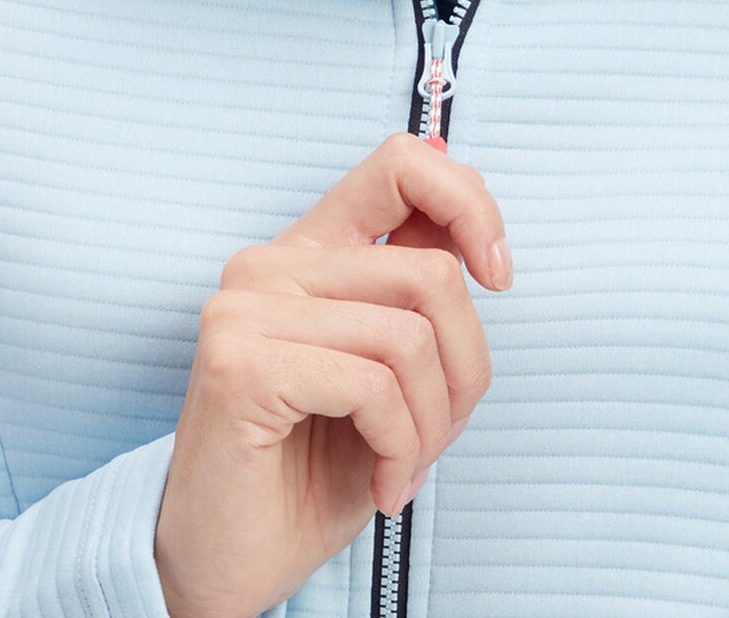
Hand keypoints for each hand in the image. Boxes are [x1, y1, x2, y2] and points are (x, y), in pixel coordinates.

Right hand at [153, 131, 512, 617]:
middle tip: (441, 431)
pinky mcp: (241, 361)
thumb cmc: (311, 471)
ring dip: (432, 422)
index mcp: (310, 251)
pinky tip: (380, 480)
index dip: (470, 204)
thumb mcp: (390, 369)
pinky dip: (400, 445)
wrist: (230, 565)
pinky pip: (373, 385)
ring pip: (410, 334)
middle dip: (466, 367)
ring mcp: (248, 307)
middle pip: (431, 271)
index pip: (401, 163)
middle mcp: (272, 263)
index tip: (498, 274)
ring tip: (404, 465)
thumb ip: (417, 293)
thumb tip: (475, 233)